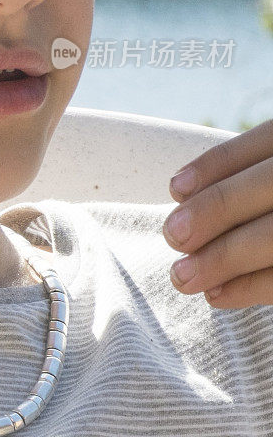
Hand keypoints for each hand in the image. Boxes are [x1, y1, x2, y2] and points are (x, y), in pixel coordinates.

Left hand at [162, 118, 272, 308]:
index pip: (268, 141)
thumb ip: (253, 173)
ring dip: (227, 259)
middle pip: (272, 186)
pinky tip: (221, 295)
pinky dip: (256, 287)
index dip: (218, 165)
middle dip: (216, 211)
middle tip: (173, 235)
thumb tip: (185, 198)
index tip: (175, 189)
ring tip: (183, 276)